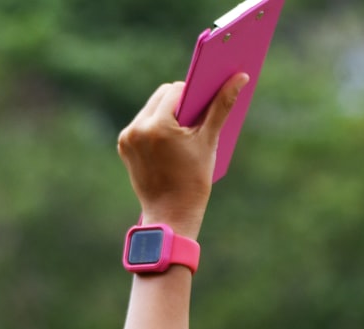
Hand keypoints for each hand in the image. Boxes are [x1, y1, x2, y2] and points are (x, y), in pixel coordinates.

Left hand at [117, 73, 248, 237]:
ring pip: (151, 108)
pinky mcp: (124, 146)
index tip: (207, 96)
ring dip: (168, 112)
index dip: (194, 91)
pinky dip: (156, 126)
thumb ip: (221, 106)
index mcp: (158, 126)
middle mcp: (137, 128)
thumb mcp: (209, 142)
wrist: (171, 216)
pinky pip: (142, 124)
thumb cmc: (194, 182)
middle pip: (162, 96)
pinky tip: (170, 139)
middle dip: (180, 100)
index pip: (177, 90)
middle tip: (198, 113)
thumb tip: (239, 77)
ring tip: (184, 127)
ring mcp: (128, 138)